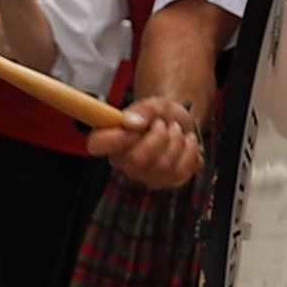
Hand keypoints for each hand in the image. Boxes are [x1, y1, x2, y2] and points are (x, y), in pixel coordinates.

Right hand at [87, 96, 203, 188]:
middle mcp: (124, 163)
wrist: (182, 123)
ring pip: (163, 165)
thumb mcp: (155, 104)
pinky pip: (181, 171)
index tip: (134, 128)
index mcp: (113, 140)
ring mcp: (145, 176)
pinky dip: (189, 150)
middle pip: (137, 159)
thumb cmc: (161, 115)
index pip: (96, 145)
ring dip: (177, 140)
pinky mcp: (166, 182)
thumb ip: (144, 110)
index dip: (113, 138)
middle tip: (163, 124)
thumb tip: (134, 123)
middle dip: (159, 136)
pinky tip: (186, 142)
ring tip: (175, 130)